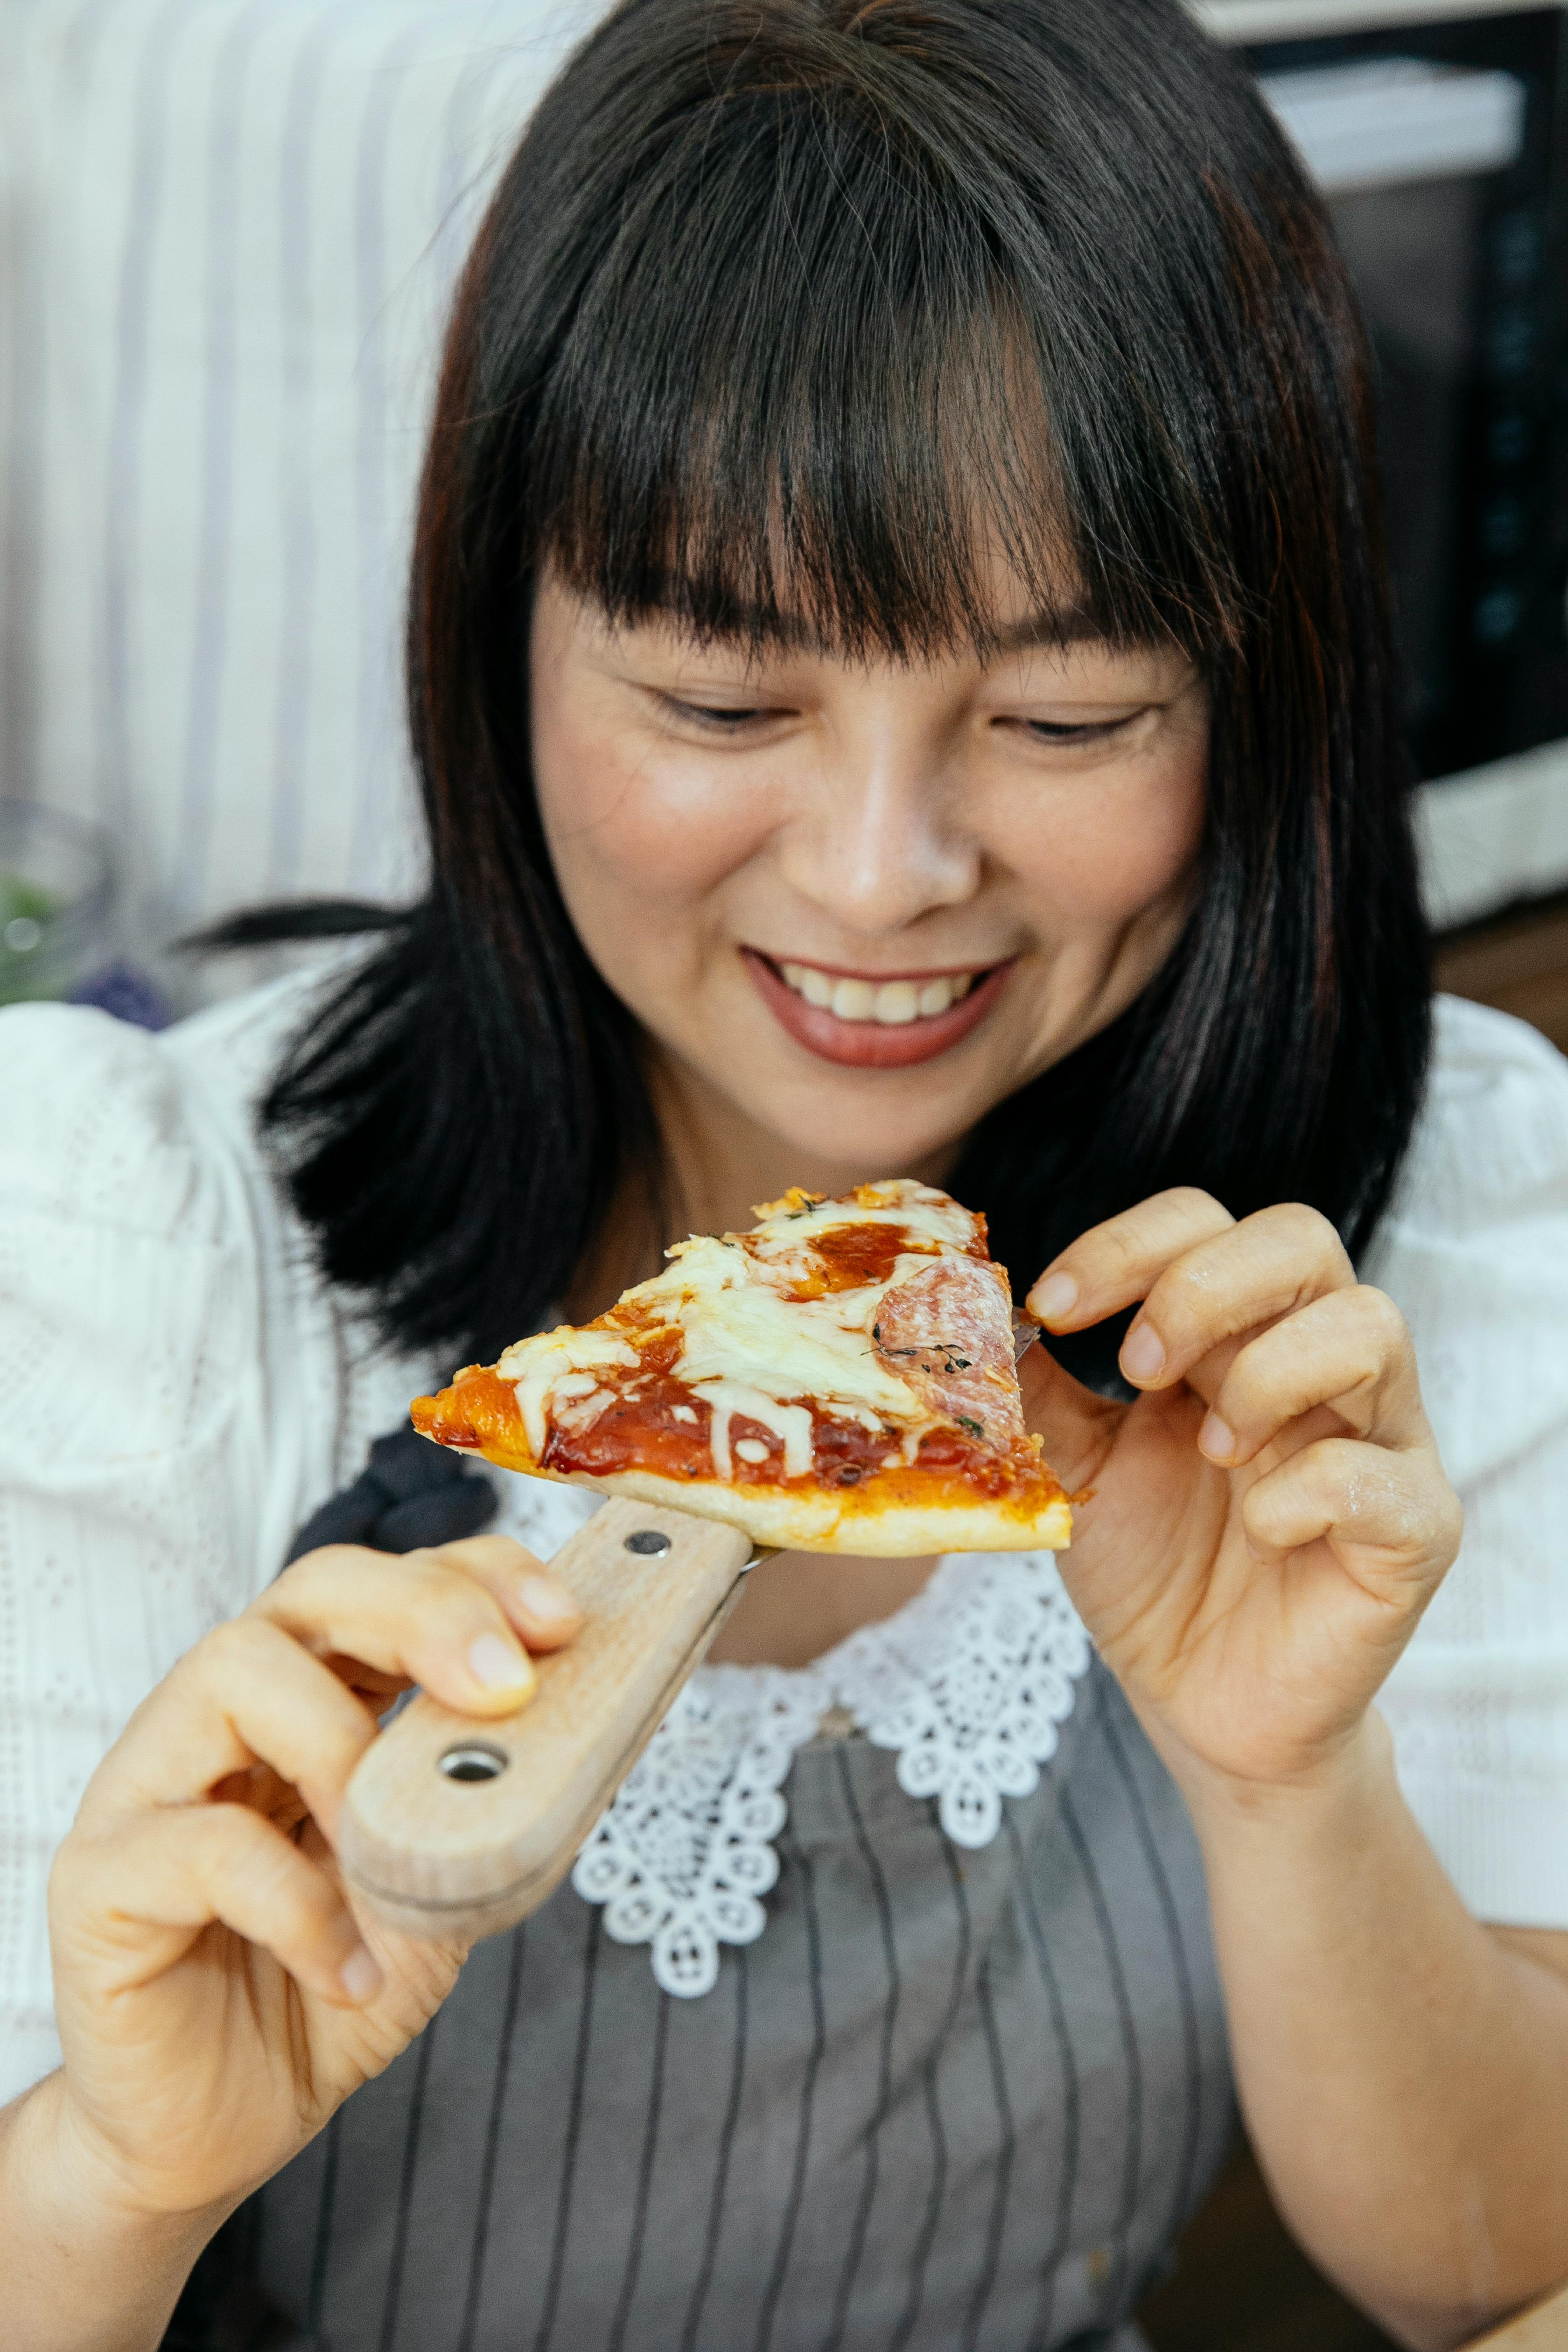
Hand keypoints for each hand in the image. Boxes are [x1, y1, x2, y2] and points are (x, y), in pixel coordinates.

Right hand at [44, 1537, 579, 2224]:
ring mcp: (149, 1782)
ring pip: (232, 1669)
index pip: (389, 1582)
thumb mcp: (439, 1881)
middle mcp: (223, 1712)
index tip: (562, 1624)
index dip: (478, 1579)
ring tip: (395, 1845)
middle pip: (313, 1586)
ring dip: (342, 1743)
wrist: (222, 2131)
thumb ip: (485, 1803)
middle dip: (424, 1612)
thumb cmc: (330, 1987)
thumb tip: (577, 1731)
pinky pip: (198, 1845)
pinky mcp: (98, 1877)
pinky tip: (350, 1972)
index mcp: (312, 1694)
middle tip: (507, 1685)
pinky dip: (298, 1907)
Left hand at [1023, 1190, 1462, 1800]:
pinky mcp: (1414, 1530)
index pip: (1203, 1223)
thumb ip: (1032, 1387)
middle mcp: (1318, 1365)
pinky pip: (1383, 1476)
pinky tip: (1261, 1528)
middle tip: (1140, 1367)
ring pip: (1372, 1326)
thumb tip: (973, 1309)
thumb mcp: (1070, 1465)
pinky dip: (1308, 1492)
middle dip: (1203, 1286)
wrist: (1201, 1699)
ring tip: (1211, 1450)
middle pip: (1301, 1239)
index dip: (1127, 1245)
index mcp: (1236, 1333)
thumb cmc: (1152, 1568)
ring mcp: (1379, 1440)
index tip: (1053, 1305)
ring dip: (1269, 1373)